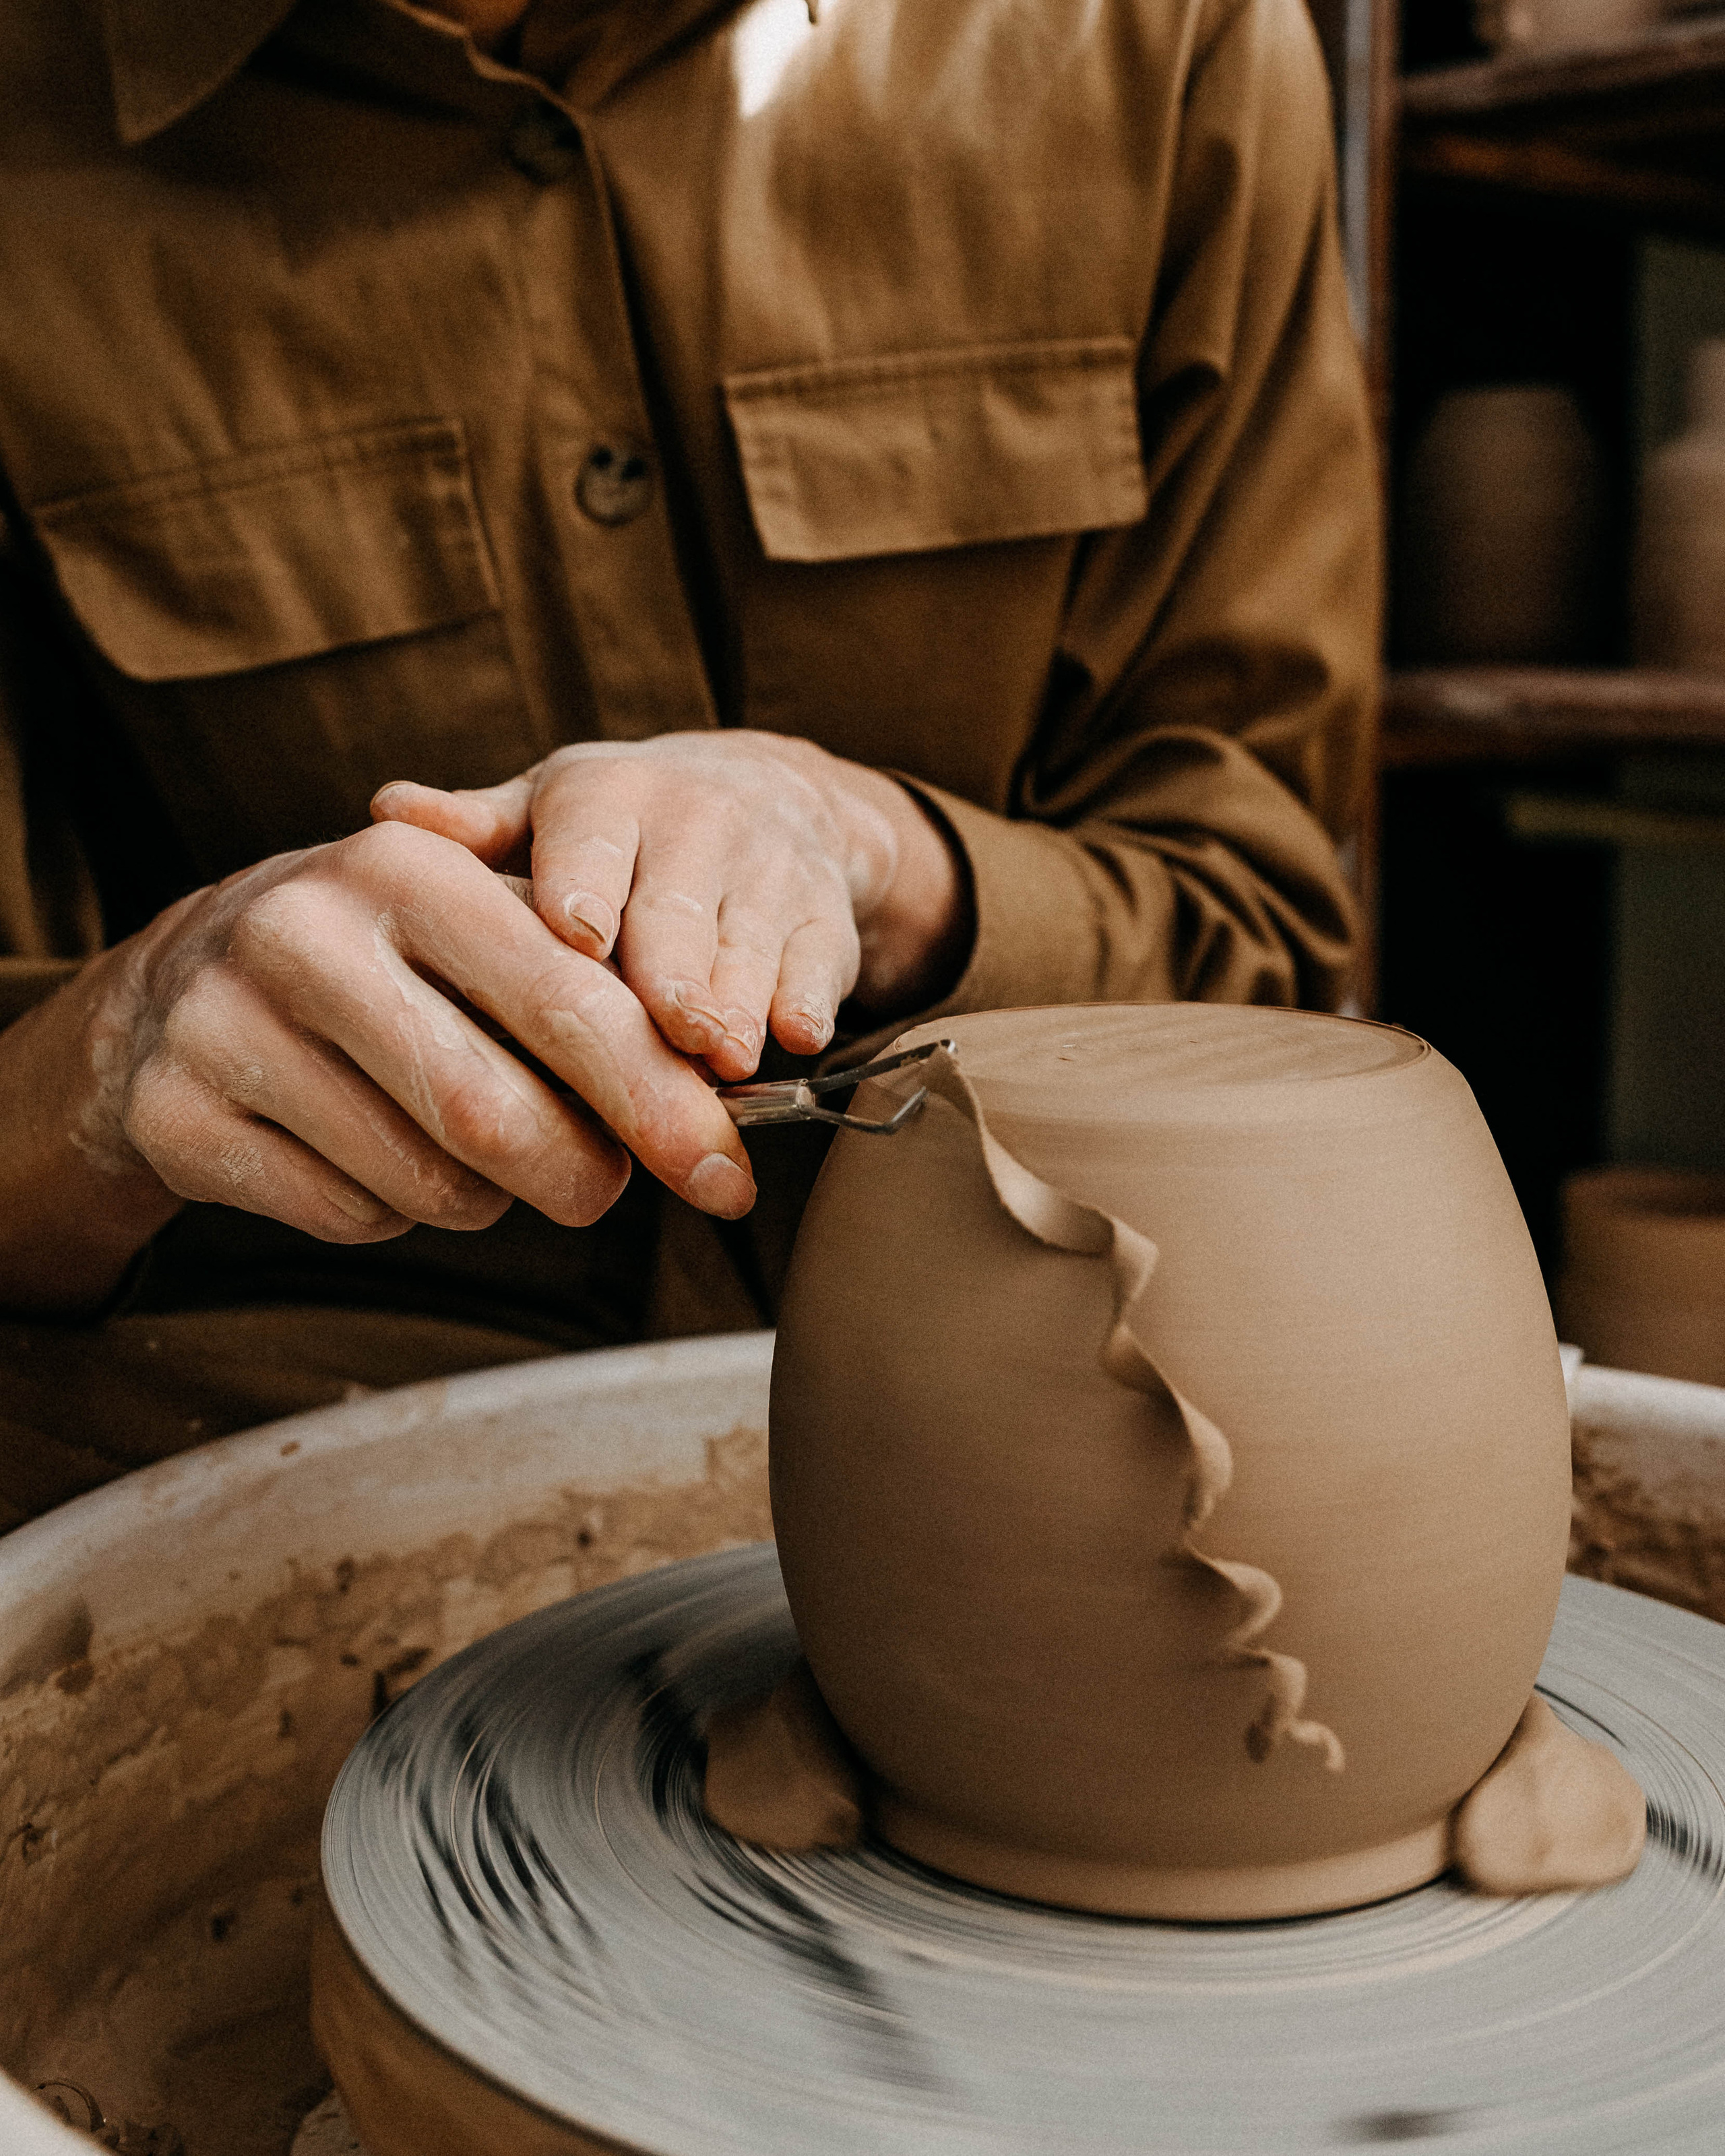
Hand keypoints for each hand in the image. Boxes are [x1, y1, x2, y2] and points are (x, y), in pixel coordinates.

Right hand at [3, 823, 756, 1304]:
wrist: (182, 987)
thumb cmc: (388, 963)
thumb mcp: (482, 933)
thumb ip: (598, 997)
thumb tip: (715, 1115)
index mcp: (407, 867)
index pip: (567, 1002)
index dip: (660, 1102)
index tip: (727, 1175)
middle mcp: (304, 932)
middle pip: (495, 1113)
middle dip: (581, 1174)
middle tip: (604, 1189)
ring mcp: (225, 1025)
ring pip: (427, 1181)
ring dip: (486, 1197)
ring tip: (469, 1148)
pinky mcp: (177, 1119)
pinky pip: (349, 1217)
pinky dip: (395, 1213)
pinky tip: (372, 1156)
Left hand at [371, 731, 971, 1082]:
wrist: (776, 801)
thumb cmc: (623, 833)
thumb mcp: (547, 813)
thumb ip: (475, 829)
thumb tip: (387, 807)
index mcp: (609, 796)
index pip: (592, 843)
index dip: (585, 890)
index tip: (576, 939)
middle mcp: (695, 821)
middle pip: (677, 910)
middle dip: (673, 974)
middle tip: (666, 1032)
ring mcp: (769, 869)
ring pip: (750, 944)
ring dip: (738, 1004)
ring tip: (721, 1059)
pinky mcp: (825, 916)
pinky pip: (819, 962)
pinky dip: (808, 1001)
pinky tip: (797, 1039)